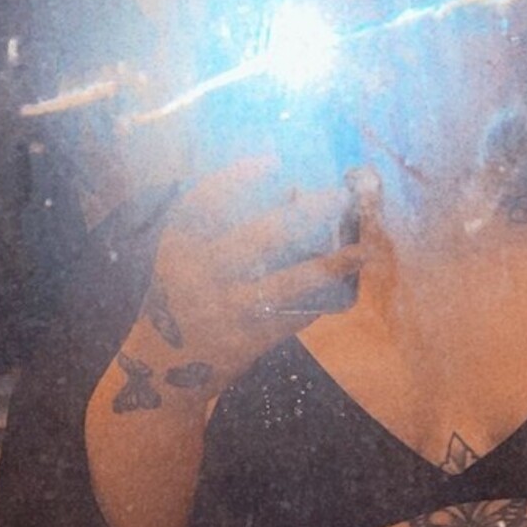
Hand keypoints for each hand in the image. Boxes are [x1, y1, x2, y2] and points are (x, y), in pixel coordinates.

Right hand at [149, 158, 366, 392]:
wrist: (164, 366)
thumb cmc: (180, 296)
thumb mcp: (184, 255)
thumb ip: (221, 224)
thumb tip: (293, 193)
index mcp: (178, 247)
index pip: (205, 202)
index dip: (239, 177)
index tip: (273, 161)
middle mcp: (199, 277)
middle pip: (261, 238)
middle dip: (307, 215)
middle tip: (339, 197)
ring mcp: (226, 311)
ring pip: (287, 283)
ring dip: (329, 266)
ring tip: (362, 250)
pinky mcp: (248, 340)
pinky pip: (294, 314)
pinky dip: (320, 297)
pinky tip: (345, 281)